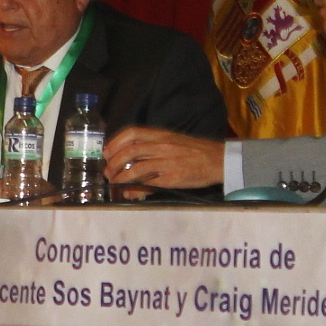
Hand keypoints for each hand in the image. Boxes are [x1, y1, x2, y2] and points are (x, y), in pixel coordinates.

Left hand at [104, 127, 225, 189]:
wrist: (218, 160)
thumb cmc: (194, 150)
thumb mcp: (172, 141)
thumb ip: (151, 147)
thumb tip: (128, 160)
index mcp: (161, 135)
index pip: (132, 133)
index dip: (115, 142)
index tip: (106, 152)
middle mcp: (162, 146)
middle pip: (130, 151)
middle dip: (113, 162)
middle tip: (107, 171)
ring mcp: (167, 162)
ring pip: (136, 168)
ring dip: (121, 177)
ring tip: (114, 182)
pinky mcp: (173, 178)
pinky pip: (149, 184)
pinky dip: (135, 189)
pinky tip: (129, 193)